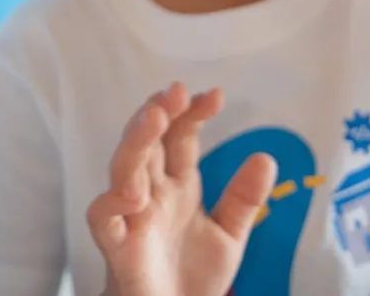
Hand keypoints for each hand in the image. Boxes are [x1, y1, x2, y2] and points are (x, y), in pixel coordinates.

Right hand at [87, 83, 276, 295]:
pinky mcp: (118, 247)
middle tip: (176, 92)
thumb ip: (244, 199)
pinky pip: (103, 217)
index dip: (193, 113)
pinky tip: (134, 191)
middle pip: (148, 141)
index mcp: (178, 186)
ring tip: (155, 117)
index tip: (215, 95)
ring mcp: (132, 217)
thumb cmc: (193, 279)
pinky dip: (113, 201)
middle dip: (158, 112)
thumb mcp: (229, 235)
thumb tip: (266, 157)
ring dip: (136, 140)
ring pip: (123, 168)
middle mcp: (152, 193)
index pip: (180, 137)